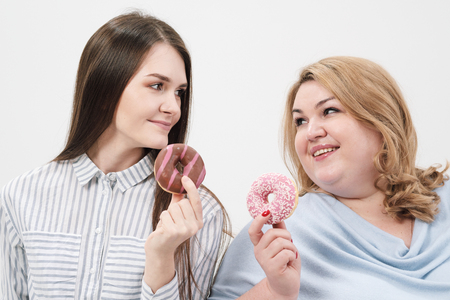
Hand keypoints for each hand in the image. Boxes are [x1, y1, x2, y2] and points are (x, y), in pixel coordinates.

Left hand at [143, 176, 203, 291]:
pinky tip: (163, 229)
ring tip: (167, 225)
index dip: (191, 188)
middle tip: (172, 220)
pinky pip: (165, 214)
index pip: (197, 201)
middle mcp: (194, 227)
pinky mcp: (173, 231)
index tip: (185, 177)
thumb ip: (179, 201)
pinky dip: (162, 219)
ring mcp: (185, 230)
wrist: (160, 250)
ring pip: (173, 208)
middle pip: (183, 203)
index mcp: (198, 222)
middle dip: (174, 208)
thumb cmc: (168, 230)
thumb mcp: (176, 215)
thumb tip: (179, 186)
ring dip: (167, 214)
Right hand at [248, 211, 300, 298]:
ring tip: (291, 255)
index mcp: (259, 245)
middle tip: (290, 244)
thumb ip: (280, 230)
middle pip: (272, 233)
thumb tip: (279, 215)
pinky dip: (292, 255)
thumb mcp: (283, 244)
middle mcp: (258, 251)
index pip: (253, 230)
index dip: (259, 220)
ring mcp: (264, 260)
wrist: (286, 286)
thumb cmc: (286, 264)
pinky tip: (290, 262)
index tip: (267, 211)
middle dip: (286, 235)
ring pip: (281, 242)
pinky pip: (286, 252)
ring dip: (291, 247)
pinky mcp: (272, 267)